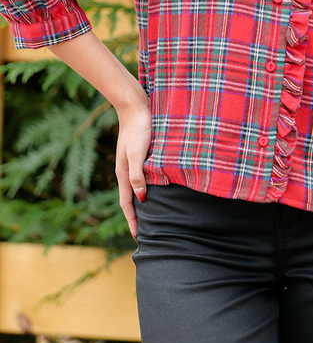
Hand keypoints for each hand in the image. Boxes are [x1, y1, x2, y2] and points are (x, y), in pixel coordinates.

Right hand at [115, 98, 151, 238]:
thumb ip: (138, 175)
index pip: (127, 202)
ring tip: (153, 213)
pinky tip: (158, 188)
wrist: (136, 105)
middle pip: (131, 197)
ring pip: (138, 187)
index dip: (132, 220)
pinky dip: (148, 186)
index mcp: (123, 172)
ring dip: (143, 201)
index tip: (138, 237)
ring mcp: (134, 161)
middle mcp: (127, 169)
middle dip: (136, 215)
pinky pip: (144, 176)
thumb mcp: (137, 153)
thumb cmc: (138, 128)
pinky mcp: (142, 153)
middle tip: (146, 231)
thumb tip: (142, 199)